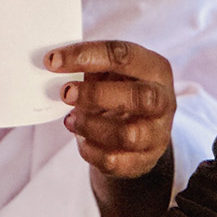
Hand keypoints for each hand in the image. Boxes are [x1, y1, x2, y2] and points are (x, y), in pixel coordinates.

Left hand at [47, 40, 175, 178]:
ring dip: (91, 126)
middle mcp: (164, 101)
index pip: (124, 56)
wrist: (143, 130)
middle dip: (96, 95)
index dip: (85, 56)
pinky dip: (90, 150)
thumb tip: (55, 63)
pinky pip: (114, 160)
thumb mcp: (114, 72)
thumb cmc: (122, 92)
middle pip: (139, 97)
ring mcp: (157, 134)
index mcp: (156, 69)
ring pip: (127, 135)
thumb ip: (92, 66)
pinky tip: (81, 139)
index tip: (52, 61)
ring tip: (70, 119)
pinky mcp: (144, 161)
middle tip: (65, 93)